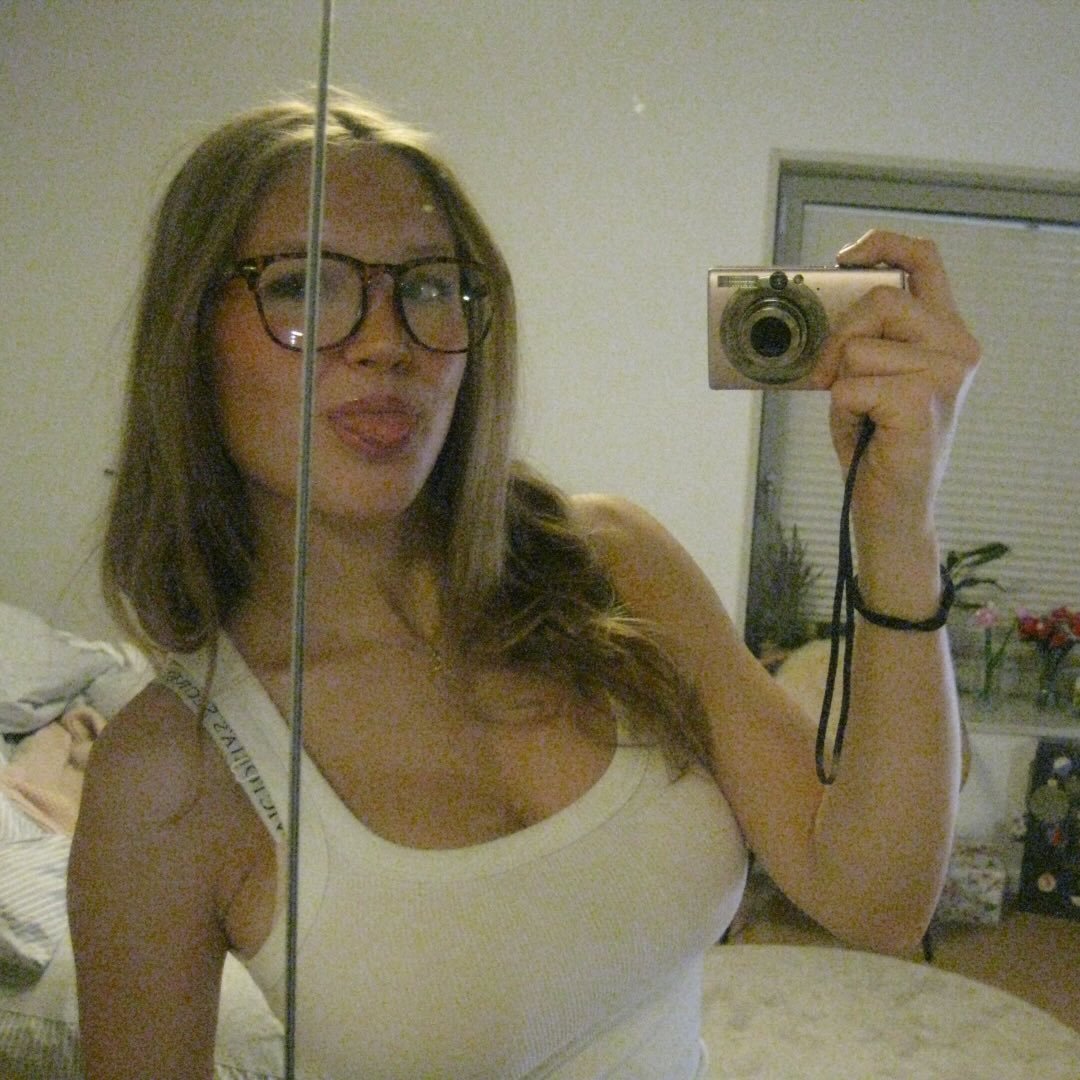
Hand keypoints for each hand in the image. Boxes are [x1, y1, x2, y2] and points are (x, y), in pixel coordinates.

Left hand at [816, 229, 980, 531]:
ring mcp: (946, 374)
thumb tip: (821, 301)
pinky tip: (864, 432)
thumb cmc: (876, 442)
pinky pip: (849, 386)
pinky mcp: (922, 401)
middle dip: (838, 336)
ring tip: (863, 416)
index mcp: (947, 334)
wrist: (892, 507)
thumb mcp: (870, 377)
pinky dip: (842, 412)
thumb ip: (863, 336)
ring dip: (841, 385)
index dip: (884, 245)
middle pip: (879, 299)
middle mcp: (958, 347)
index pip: (926, 260)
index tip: (845, 256)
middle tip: (830, 377)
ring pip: (858, 348)